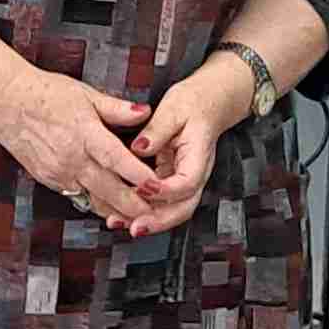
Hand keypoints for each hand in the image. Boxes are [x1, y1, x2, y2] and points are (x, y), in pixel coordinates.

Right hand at [0, 70, 165, 226]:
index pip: (117, 160)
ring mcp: (59, 173)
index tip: (157, 185)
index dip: (138, 175)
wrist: (7, 103)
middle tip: (156, 213)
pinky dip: (97, 203)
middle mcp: (72, 158)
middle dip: (134, 205)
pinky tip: (112, 205)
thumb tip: (143, 112)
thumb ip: (117, 108)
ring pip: (94, 200)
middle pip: (109, 190)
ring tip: (140, 216)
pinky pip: (78, 197)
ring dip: (117, 210)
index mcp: (84, 134)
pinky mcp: (49, 180)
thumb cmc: (45, 94)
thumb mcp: (85, 94)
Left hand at [124, 61, 250, 233]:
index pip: (187, 183)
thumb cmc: (194, 103)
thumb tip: (138, 148)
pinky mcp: (173, 180)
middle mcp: (195, 173)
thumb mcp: (173, 108)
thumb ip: (156, 130)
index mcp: (199, 156)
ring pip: (172, 210)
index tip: (143, 188)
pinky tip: (122, 212)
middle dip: (157, 221)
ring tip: (120, 223)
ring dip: (148, 220)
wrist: (208, 101)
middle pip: (182, 208)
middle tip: (133, 226)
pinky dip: (144, 209)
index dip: (165, 191)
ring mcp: (185, 180)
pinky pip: (161, 201)